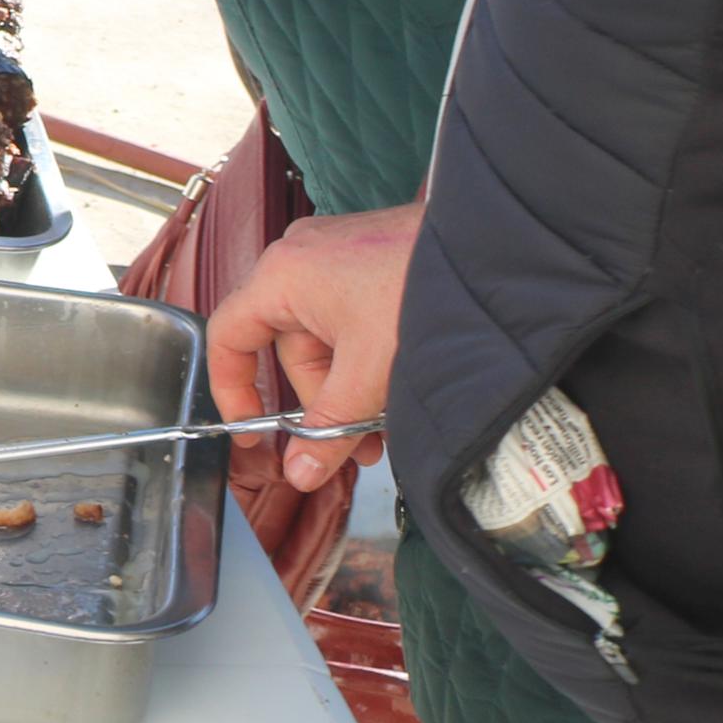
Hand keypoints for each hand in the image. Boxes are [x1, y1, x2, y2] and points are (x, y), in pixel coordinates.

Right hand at [205, 200, 419, 490]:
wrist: (495, 248)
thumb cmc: (423, 293)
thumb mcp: (368, 376)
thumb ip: (328, 430)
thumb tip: (299, 474)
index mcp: (281, 275)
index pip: (228, 336)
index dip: (234, 391)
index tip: (257, 432)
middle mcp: (300, 257)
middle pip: (288, 347)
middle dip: (323, 402)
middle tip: (357, 442)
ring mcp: (337, 254)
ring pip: (326, 338)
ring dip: (351, 386)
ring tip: (388, 423)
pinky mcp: (370, 258)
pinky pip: (351, 319)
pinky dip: (368, 358)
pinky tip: (399, 388)